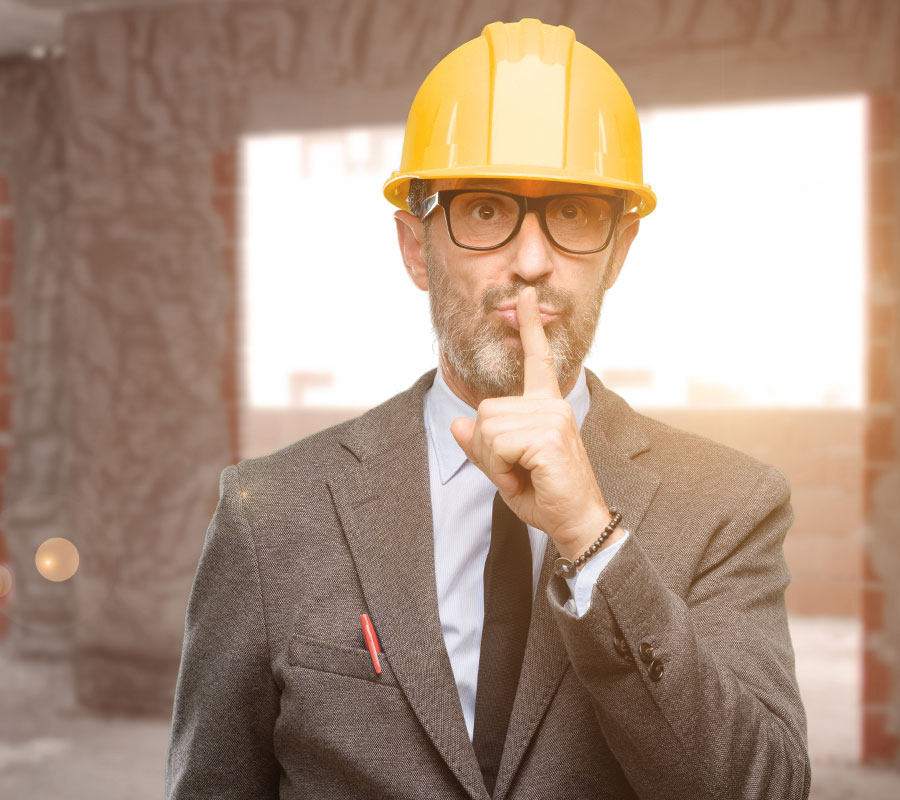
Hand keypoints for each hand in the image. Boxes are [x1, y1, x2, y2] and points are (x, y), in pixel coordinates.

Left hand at [450, 286, 620, 560]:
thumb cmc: (545, 496)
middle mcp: (552, 405)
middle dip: (487, 448)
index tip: (526, 295)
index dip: (530, 327)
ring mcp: (552, 418)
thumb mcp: (504, 469)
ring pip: (487, 428)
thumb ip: (482, 445)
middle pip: (485, 410)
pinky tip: (525, 478)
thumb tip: (457, 422)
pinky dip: (500, 469)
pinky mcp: (548, 436)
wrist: (576, 523)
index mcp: (546, 407)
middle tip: (515, 471)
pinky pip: (496, 444)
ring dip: (494, 461)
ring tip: (523, 475)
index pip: (537, 360)